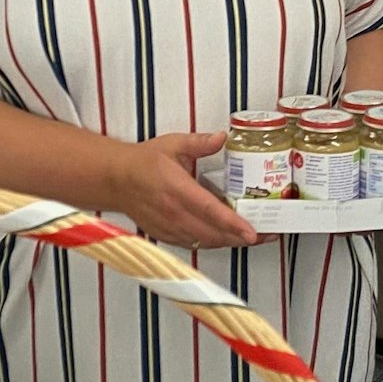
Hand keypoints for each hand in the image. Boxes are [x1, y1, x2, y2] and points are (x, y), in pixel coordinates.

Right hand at [108, 133, 257, 249]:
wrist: (117, 180)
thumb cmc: (144, 162)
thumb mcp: (173, 144)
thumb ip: (200, 142)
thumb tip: (223, 137)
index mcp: (176, 188)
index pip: (209, 210)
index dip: (233, 223)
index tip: (252, 231)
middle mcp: (172, 212)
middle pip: (212, 233)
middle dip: (241, 237)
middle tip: (266, 234)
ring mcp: (168, 228)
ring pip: (206, 242)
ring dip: (229, 242)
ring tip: (251, 237)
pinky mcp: (166, 236)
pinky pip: (195, 244)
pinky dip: (213, 243)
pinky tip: (227, 237)